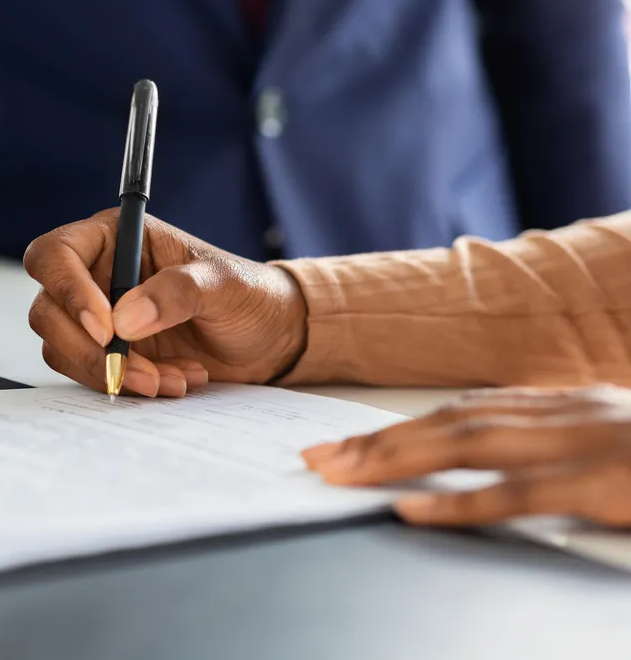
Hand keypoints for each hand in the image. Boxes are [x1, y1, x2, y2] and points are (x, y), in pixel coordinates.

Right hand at [23, 208, 307, 397]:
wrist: (268, 338)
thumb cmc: (248, 295)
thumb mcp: (223, 285)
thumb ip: (177, 292)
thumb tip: (125, 319)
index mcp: (114, 237)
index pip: (55, 255)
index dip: (67, 290)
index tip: (106, 328)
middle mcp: (95, 275)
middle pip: (48, 310)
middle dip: (90, 349)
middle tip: (139, 370)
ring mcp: (97, 317)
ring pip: (63, 349)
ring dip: (114, 373)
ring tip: (171, 378)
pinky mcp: (107, 354)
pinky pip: (91, 374)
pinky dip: (127, 386)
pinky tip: (173, 380)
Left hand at [302, 385, 630, 527]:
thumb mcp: (613, 447)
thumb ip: (555, 453)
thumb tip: (489, 475)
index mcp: (567, 405)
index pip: (461, 411)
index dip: (397, 425)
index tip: (343, 442)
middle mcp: (567, 413)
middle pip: (448, 422)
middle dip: (375, 441)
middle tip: (314, 459)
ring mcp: (585, 444)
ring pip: (467, 445)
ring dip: (394, 459)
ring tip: (338, 474)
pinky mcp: (604, 483)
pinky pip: (519, 493)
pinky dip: (459, 503)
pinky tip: (413, 511)